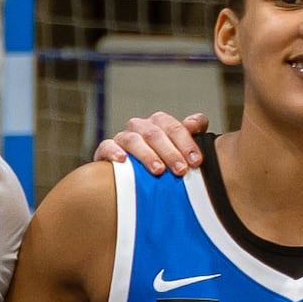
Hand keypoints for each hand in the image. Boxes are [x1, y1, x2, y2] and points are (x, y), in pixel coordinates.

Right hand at [95, 108, 212, 178]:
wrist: (127, 179)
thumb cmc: (159, 163)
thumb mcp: (177, 149)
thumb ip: (189, 134)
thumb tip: (197, 123)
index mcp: (158, 124)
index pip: (173, 127)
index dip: (187, 143)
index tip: (196, 161)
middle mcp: (140, 127)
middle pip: (155, 133)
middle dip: (170, 152)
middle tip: (181, 170)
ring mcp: (122, 138)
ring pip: (133, 139)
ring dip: (147, 154)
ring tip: (158, 170)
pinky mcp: (104, 150)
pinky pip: (106, 146)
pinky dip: (114, 151)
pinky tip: (123, 160)